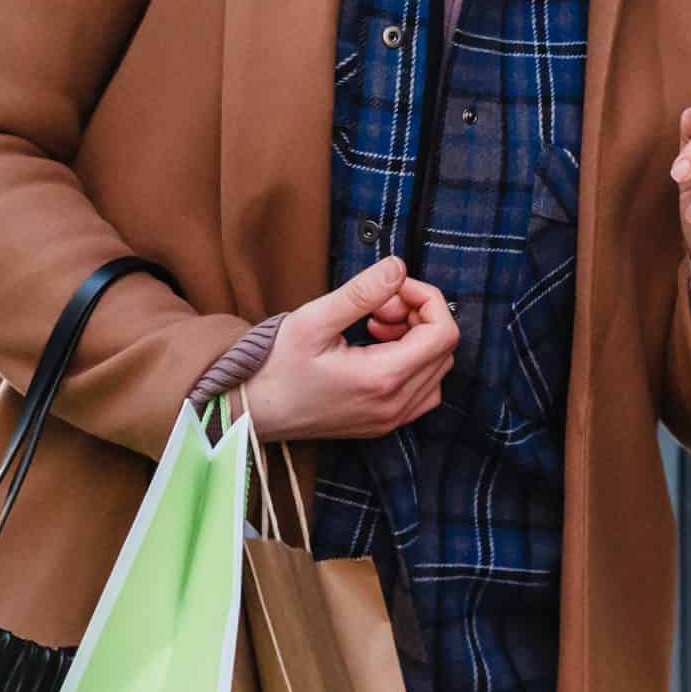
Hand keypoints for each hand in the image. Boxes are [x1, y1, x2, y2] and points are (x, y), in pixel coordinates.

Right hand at [244, 256, 458, 441]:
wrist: (246, 412)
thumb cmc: (273, 366)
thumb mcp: (313, 320)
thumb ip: (361, 293)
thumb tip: (399, 267)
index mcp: (382, 380)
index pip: (443, 333)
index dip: (427, 299)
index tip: (393, 289)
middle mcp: (394, 406)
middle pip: (444, 349)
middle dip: (419, 315)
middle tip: (378, 307)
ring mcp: (390, 420)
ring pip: (436, 368)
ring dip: (416, 338)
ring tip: (375, 324)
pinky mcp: (382, 424)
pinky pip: (423, 390)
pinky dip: (412, 363)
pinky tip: (377, 348)